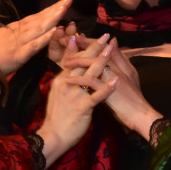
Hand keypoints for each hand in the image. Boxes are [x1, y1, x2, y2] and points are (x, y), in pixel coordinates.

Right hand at [0, 0, 72, 75]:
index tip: (61, 3)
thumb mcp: (3, 37)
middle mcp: (20, 31)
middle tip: (68, 0)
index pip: (36, 17)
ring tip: (64, 9)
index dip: (49, 10)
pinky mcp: (20, 54)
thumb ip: (15, 33)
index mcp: (16, 28)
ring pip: (40, 28)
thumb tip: (26, 28)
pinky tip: (55, 31)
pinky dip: (45, 37)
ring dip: (53, 18)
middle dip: (56, 9)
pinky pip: (35, 45)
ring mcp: (21, 42)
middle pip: (41, 19)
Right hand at [36, 34, 116, 166]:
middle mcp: (66, 83)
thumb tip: (70, 66)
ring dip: (102, 60)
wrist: (54, 135)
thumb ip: (65, 78)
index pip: (72, 59)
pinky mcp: (82, 107)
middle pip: (82, 62)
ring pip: (90, 74)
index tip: (88, 33)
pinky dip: (106, 87)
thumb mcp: (57, 93)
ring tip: (111, 50)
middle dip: (95, 47)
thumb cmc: (57, 115)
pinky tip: (116, 80)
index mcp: (61, 79)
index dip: (81, 46)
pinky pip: (96, 95)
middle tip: (105, 36)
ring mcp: (74, 95)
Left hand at [65, 41, 160, 140]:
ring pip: (93, 64)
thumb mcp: (128, 77)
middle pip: (97, 52)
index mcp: (122, 64)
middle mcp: (117, 67)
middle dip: (81, 46)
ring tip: (64, 62)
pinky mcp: (109, 89)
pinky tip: (68, 79)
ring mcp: (113, 77)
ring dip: (77, 61)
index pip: (104, 48)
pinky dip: (79, 79)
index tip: (77, 38)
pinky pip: (91, 81)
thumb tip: (114, 44)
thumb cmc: (133, 99)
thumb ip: (120, 61)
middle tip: (66, 42)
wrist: (141, 115)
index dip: (91, 42)